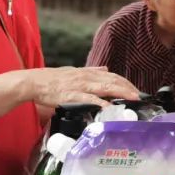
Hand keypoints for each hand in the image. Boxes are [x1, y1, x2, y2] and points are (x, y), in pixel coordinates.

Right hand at [23, 66, 137, 108]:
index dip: (126, 83)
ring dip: (121, 92)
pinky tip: (109, 106)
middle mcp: (86, 77)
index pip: (112, 76)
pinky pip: (88, 98)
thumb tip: (105, 68)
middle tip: (140, 96)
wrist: (34, 82)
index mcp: (87, 73)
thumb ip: (91, 71)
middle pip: (112, 81)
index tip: (136, 90)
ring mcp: (80, 86)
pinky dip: (100, 102)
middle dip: (128, 88)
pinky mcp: (72, 95)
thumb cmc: (52, 80)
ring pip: (105, 87)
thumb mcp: (74, 72)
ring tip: (133, 98)